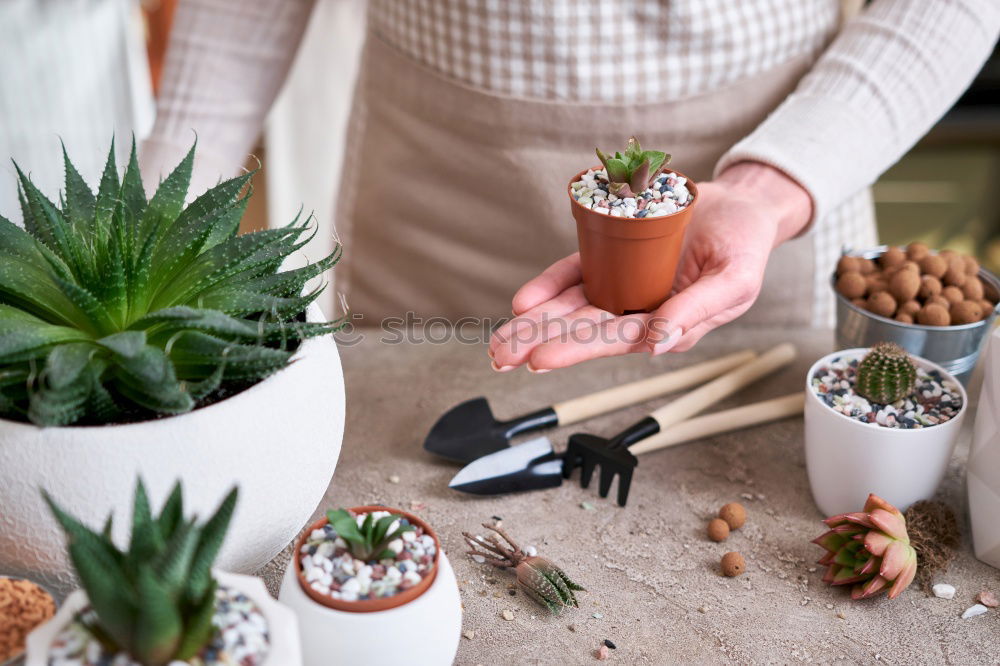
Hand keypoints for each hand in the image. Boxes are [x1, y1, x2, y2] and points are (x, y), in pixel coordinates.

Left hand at [488, 162, 811, 370]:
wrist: (740, 206)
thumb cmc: (744, 248)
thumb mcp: (733, 282)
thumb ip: (695, 312)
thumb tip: (657, 344)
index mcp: (666, 327)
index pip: (613, 341)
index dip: (575, 349)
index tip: (539, 358)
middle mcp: (638, 312)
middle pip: (582, 330)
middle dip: (539, 342)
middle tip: (500, 355)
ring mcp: (622, 287)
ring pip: (571, 308)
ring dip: (535, 322)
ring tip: (500, 339)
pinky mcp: (611, 260)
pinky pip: (574, 275)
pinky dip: (549, 285)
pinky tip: (525, 300)